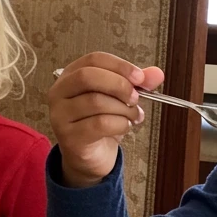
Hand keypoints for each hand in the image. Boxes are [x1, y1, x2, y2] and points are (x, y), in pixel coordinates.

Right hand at [47, 52, 163, 187]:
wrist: (90, 157)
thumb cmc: (102, 122)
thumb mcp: (121, 98)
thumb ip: (137, 84)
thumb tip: (156, 74)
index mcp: (71, 75)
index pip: (94, 59)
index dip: (120, 66)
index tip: (140, 77)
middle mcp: (59, 92)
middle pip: (88, 76)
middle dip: (119, 85)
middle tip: (136, 98)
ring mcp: (60, 115)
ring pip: (96, 101)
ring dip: (123, 109)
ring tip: (133, 116)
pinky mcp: (68, 136)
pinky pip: (99, 124)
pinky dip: (119, 124)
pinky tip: (124, 127)